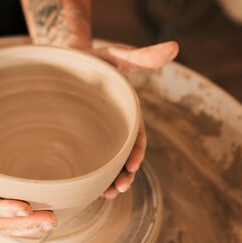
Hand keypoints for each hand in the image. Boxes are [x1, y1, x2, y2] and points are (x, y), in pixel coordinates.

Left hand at [92, 42, 178, 198]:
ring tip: (107, 195)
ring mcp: (98, 135)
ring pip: (108, 164)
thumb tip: (174, 47)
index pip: (136, 137)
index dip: (136, 153)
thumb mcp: (118, 55)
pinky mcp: (81, 139)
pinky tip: (89, 188)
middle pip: (123, 157)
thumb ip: (143, 56)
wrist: (67, 60)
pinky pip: (89, 161)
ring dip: (110, 181)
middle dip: (124, 175)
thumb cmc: (95, 58)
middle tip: (118, 189)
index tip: (132, 167)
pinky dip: (93, 176)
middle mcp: (115, 128)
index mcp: (127, 113)